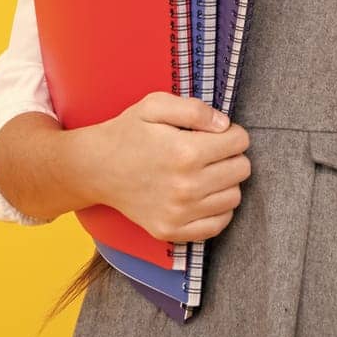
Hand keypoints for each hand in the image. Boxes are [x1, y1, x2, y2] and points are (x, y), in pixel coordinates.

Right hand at [90, 92, 251, 243]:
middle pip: (242, 170)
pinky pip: (218, 224)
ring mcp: (179, 213)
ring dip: (226, 182)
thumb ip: (195, 109)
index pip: (240, 142)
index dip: (231, 132)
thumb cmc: (128, 133)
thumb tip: (225, 125)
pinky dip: (217, 209)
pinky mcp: (172, 231)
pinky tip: (202, 195)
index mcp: (185, 152)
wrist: (95, 168)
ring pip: (234, 197)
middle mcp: (186, 187)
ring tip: (205, 172)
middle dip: (231, 155)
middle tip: (210, 151)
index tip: (216, 133)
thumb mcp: (155, 105)